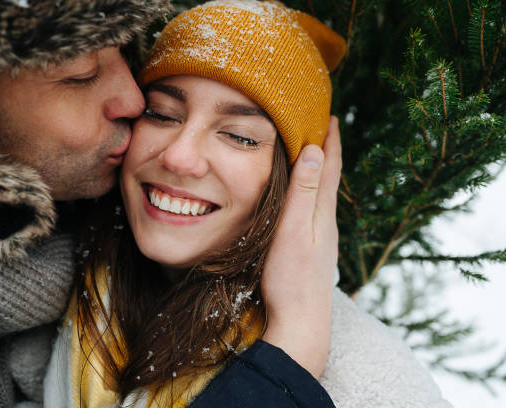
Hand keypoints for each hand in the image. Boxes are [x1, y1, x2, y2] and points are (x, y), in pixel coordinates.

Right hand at [261, 116, 341, 378]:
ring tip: (312, 155)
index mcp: (323, 213)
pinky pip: (315, 210)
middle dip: (327, 150)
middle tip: (321, 126)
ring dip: (319, 171)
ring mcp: (322, 238)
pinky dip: (311, 192)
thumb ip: (303, 193)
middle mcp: (327, 222)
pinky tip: (304, 200)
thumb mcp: (293, 231)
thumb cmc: (292, 278)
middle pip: (329, 178)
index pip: (329, 168)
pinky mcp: (313, 250)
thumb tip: (314, 151)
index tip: (330, 115)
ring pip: (322, 195)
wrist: (301, 322)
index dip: (331, 141)